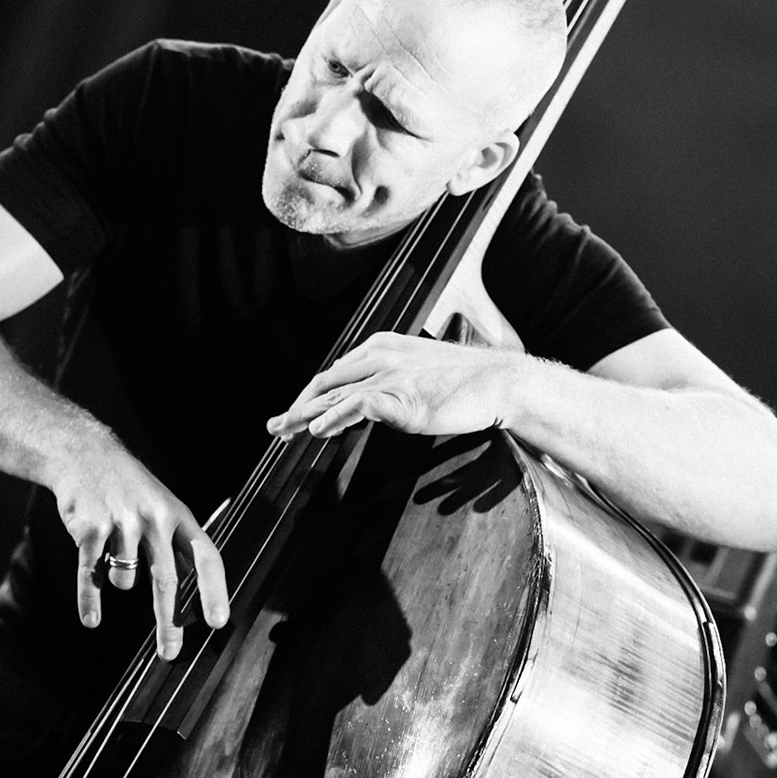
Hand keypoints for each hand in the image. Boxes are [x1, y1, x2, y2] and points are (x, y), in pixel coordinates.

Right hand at [49, 449, 229, 659]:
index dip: (213, 590)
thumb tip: (199, 582)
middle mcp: (154, 519)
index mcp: (178, 515)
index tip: (218, 622)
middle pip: (166, 580)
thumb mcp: (163, 505)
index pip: (205, 556)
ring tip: (113, 554)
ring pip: (125, 580)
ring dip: (119, 580)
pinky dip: (90, 600)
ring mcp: (122, 523)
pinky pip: (91, 576)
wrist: (85, 454)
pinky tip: (92, 619)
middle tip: (171, 652)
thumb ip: (178, 542)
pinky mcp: (90, 530)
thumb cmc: (130, 486)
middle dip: (169, 621)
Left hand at [265, 332, 517, 439]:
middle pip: (326, 382)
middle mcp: (380, 356)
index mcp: (382, 346)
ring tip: (283, 431)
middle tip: (277, 426)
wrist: (499, 382)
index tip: (296, 414)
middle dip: (297, 405)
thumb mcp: (419, 371)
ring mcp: (390, 375)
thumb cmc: (464, 382)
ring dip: (303, 415)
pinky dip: (333, 418)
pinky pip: (357, 405)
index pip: (336, 372)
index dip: (311, 395)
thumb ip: (392, 380)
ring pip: (334, 394)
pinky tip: (317, 431)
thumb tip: (369, 402)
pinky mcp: (401, 396)